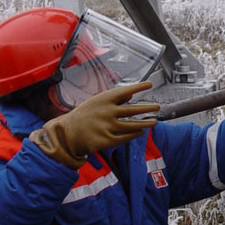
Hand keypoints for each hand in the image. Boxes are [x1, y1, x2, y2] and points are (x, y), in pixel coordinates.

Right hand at [30, 82, 158, 168]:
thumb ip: (113, 100)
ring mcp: (107, 126)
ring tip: (154, 121)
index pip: (124, 91)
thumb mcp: (95, 103)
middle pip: (133, 110)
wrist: (67, 134)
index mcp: (102, 99)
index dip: (138, 87)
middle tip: (158, 107)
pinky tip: (140, 132)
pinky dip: (135, 134)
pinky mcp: (107, 140)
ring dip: (146, 123)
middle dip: (147, 108)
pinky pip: (126, 137)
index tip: (150, 84)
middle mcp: (106, 112)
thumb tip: (130, 94)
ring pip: (133, 125)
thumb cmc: (84, 116)